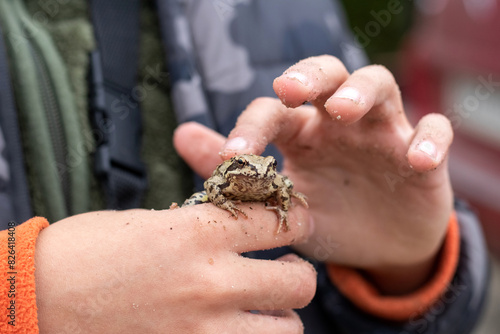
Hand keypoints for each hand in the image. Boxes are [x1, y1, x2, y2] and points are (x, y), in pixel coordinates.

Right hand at [34, 205, 314, 332]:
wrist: (38, 300)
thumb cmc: (87, 253)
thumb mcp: (149, 221)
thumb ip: (200, 226)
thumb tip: (236, 228)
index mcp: (196, 232)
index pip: (277, 220)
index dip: (294, 219)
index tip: (295, 223)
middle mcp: (210, 281)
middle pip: (299, 280)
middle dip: (298, 271)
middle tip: (284, 268)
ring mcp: (204, 329)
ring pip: (289, 328)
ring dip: (283, 316)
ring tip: (265, 308)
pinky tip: (240, 329)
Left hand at [174, 55, 453, 293]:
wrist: (377, 249)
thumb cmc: (326, 219)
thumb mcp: (280, 202)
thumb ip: (237, 171)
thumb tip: (181, 134)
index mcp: (304, 133)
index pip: (275, 111)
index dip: (252, 126)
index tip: (233, 155)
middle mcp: (341, 123)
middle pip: (328, 74)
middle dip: (309, 77)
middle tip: (287, 89)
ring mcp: (383, 132)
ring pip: (378, 85)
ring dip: (360, 92)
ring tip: (343, 111)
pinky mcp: (422, 153)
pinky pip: (432, 131)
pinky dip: (428, 140)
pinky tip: (416, 160)